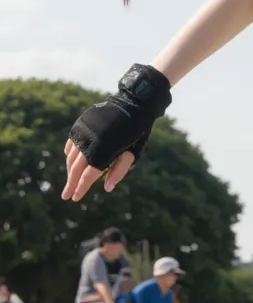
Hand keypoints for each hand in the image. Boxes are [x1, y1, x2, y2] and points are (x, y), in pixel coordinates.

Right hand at [61, 63, 171, 201]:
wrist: (132, 104)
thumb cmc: (137, 132)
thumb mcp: (133, 153)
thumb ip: (119, 171)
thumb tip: (106, 188)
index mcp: (104, 152)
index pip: (89, 176)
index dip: (81, 188)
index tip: (75, 198)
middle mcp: (90, 143)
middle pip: (76, 169)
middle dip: (71, 183)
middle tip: (66, 196)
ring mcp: (82, 133)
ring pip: (71, 157)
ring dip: (70, 171)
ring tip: (71, 181)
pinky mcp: (79, 125)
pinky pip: (71, 144)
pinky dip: (70, 155)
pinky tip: (71, 163)